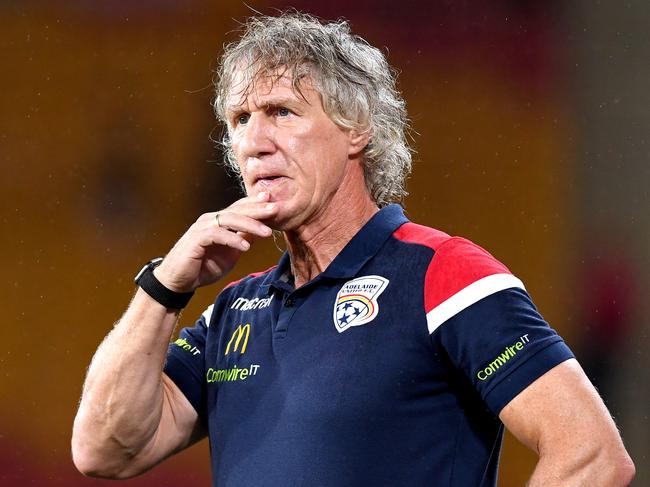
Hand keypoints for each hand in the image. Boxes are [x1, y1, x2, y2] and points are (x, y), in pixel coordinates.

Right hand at [153, 191, 277, 291]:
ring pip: (229, 219)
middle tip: (275, 209)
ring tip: (266, 232)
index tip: (274, 201)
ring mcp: (202, 228)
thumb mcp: (231, 253)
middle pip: (237, 210)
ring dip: (249, 224)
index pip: (240, 208)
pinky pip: (216, 235)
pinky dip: (232, 239)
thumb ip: (244, 240)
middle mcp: (211, 220)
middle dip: (258, 209)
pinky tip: (245, 245)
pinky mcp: (195, 239)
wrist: (179, 281)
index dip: (256, 203)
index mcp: (219, 221)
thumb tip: (263, 232)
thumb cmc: (203, 266)